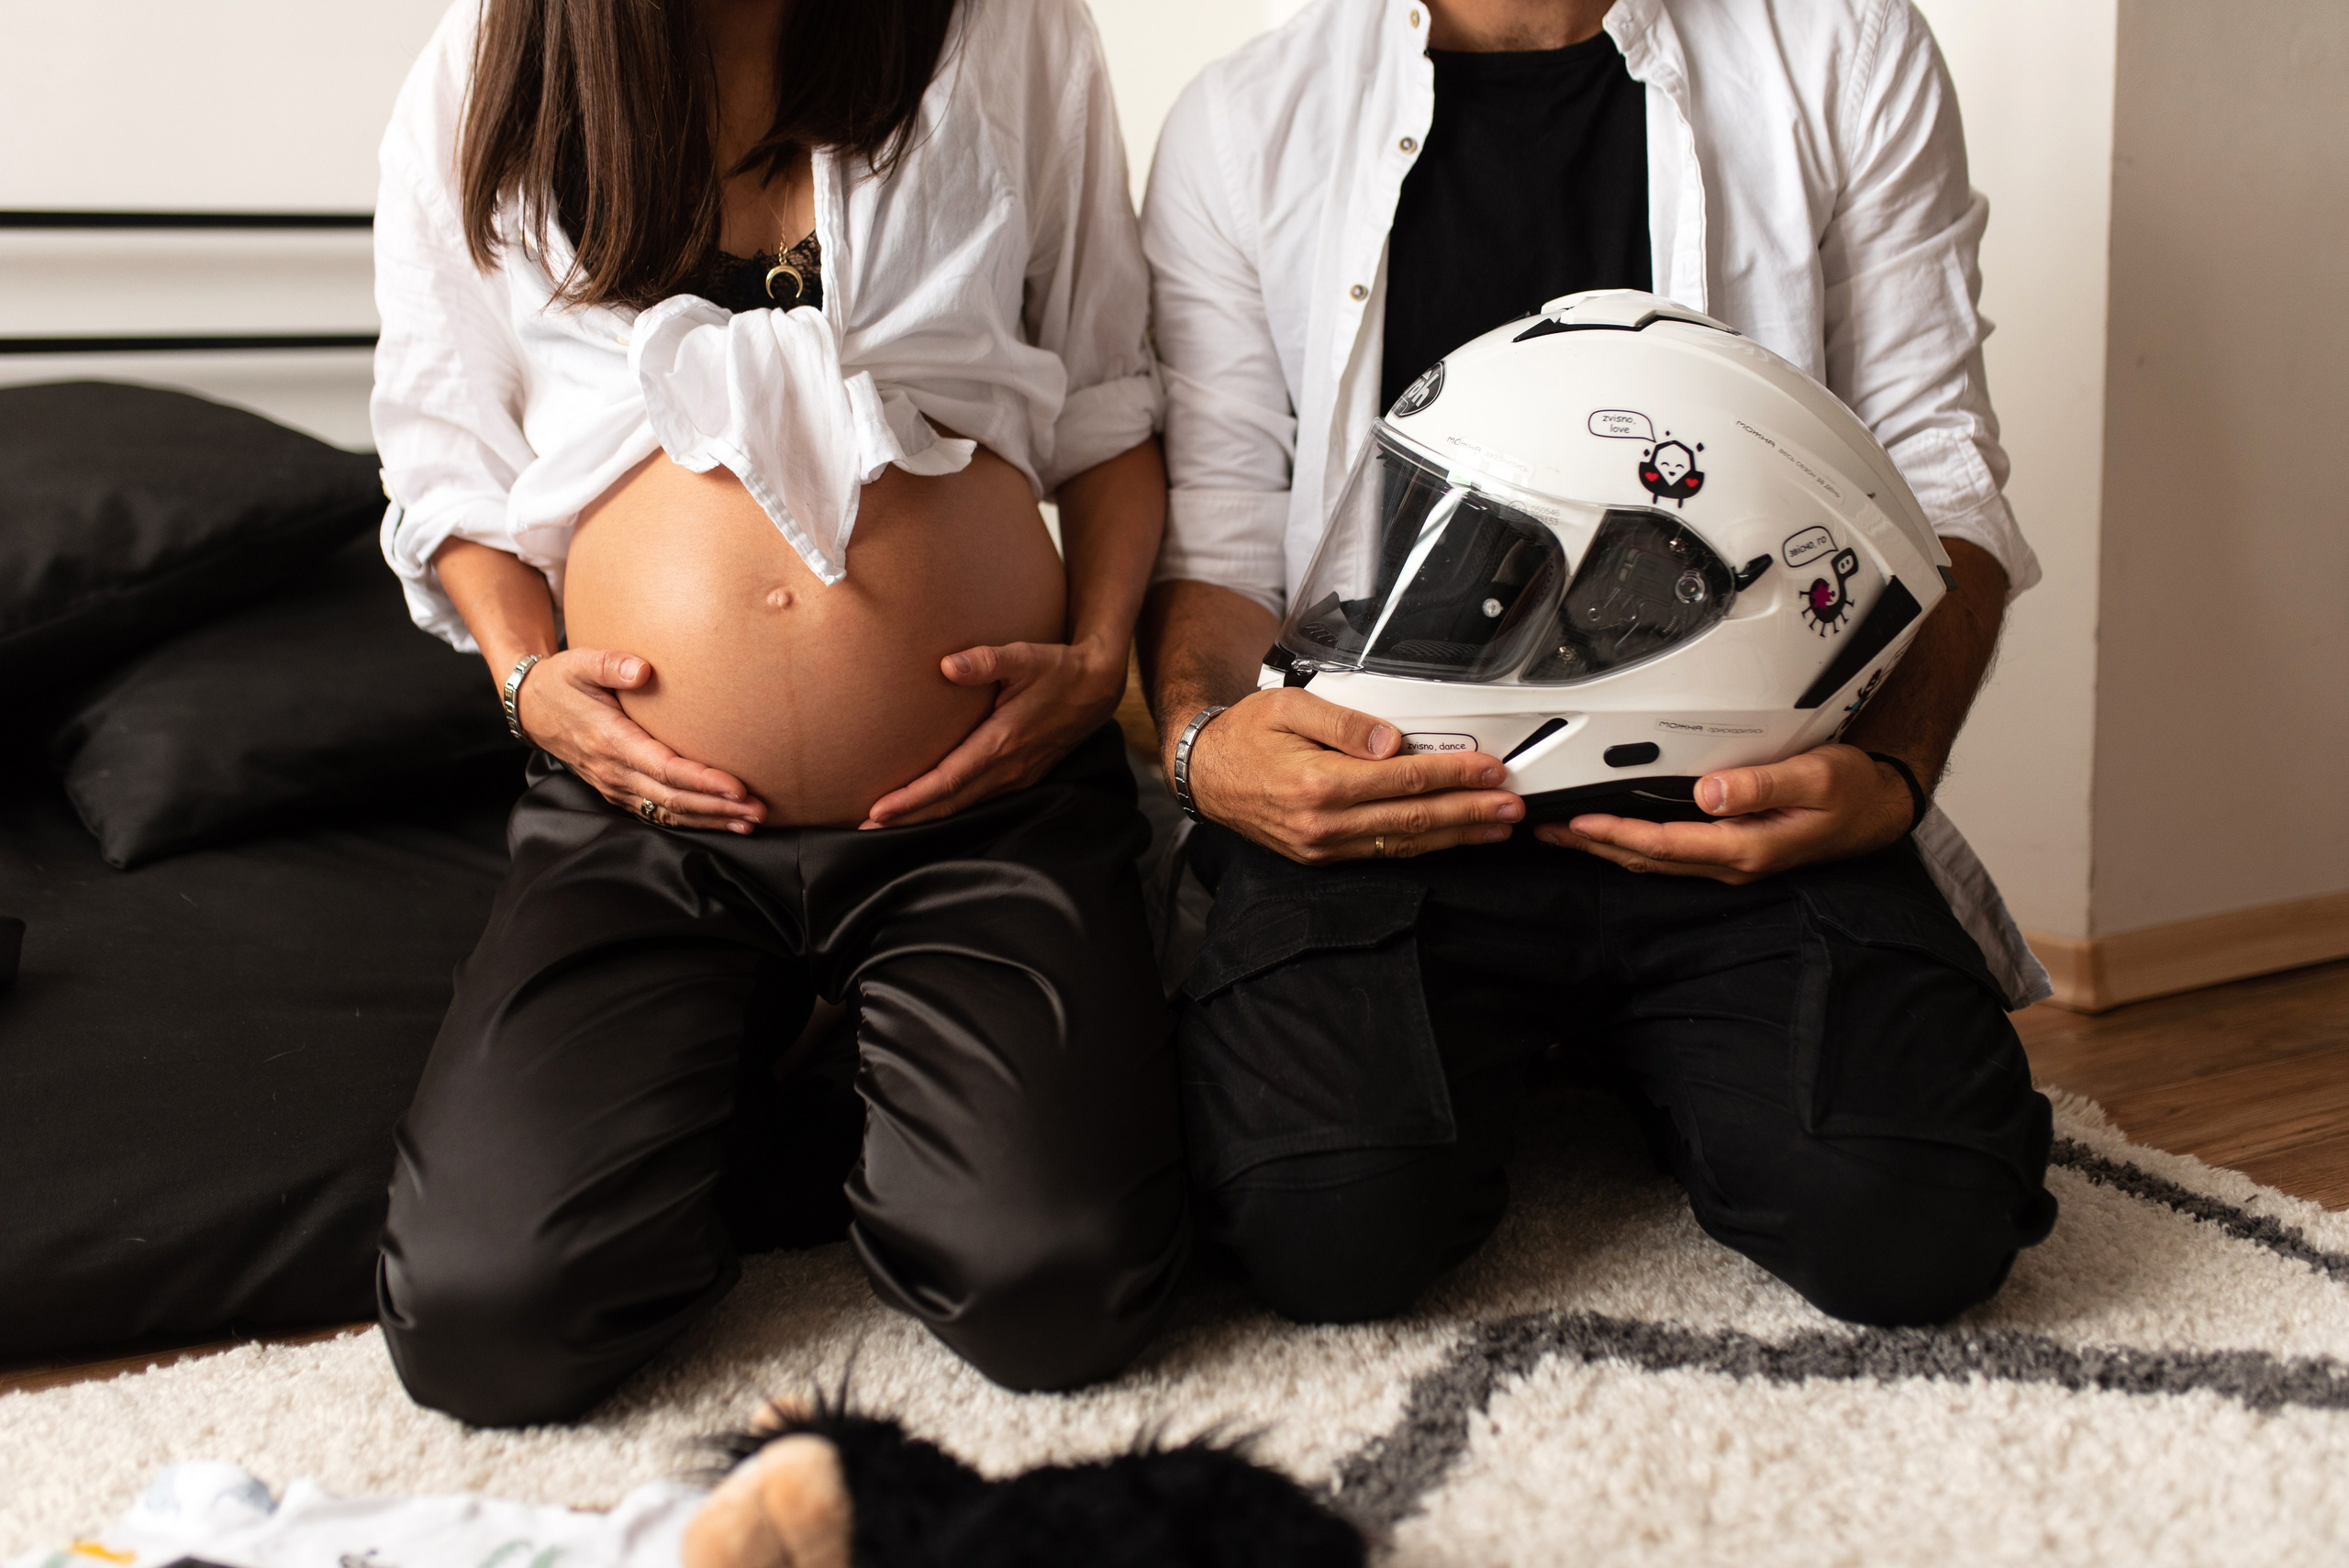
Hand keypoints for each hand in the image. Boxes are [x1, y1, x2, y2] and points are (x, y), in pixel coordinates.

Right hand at [514, 648, 765, 832]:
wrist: (532, 709)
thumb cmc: (563, 682)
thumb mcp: (580, 663)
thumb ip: (611, 664)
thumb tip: (643, 671)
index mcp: (609, 739)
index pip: (663, 768)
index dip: (702, 781)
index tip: (737, 786)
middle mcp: (613, 770)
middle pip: (672, 798)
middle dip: (718, 807)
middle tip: (758, 810)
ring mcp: (615, 785)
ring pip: (667, 812)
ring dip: (710, 819)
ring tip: (749, 822)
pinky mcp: (619, 791)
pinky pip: (658, 812)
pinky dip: (692, 820)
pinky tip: (722, 822)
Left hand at [859, 637, 1129, 827]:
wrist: (1097, 689)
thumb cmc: (1057, 669)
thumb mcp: (1025, 656)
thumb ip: (985, 660)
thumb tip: (946, 665)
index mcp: (1002, 743)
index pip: (948, 780)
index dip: (911, 798)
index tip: (878, 810)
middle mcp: (1008, 769)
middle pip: (949, 804)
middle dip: (907, 818)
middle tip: (864, 827)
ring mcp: (1016, 777)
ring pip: (963, 806)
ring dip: (925, 816)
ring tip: (886, 823)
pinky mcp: (1019, 776)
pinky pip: (977, 800)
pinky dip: (948, 807)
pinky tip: (928, 809)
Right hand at [1183, 687, 1523, 863]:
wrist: (1203, 773)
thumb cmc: (1245, 735)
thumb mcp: (1287, 706)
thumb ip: (1342, 720)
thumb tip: (1390, 740)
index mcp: (1317, 783)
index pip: (1403, 780)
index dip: (1453, 775)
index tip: (1489, 770)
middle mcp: (1322, 823)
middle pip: (1412, 820)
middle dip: (1469, 812)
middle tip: (1512, 807)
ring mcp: (1322, 846)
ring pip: (1403, 845)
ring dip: (1456, 836)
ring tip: (1496, 828)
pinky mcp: (1321, 857)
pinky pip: (1382, 855)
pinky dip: (1423, 848)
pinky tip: (1450, 840)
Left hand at [1533, 742, 1913, 883]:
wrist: (1877, 808)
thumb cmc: (1851, 791)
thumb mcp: (1814, 776)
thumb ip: (1761, 784)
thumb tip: (1712, 792)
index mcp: (1746, 847)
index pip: (1665, 845)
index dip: (1617, 835)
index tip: (1579, 822)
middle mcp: (1732, 860)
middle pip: (1647, 859)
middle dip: (1594, 846)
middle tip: (1547, 829)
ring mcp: (1730, 860)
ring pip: (1654, 860)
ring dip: (1606, 847)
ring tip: (1564, 832)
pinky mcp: (1731, 851)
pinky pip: (1670, 853)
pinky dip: (1632, 844)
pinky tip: (1611, 833)